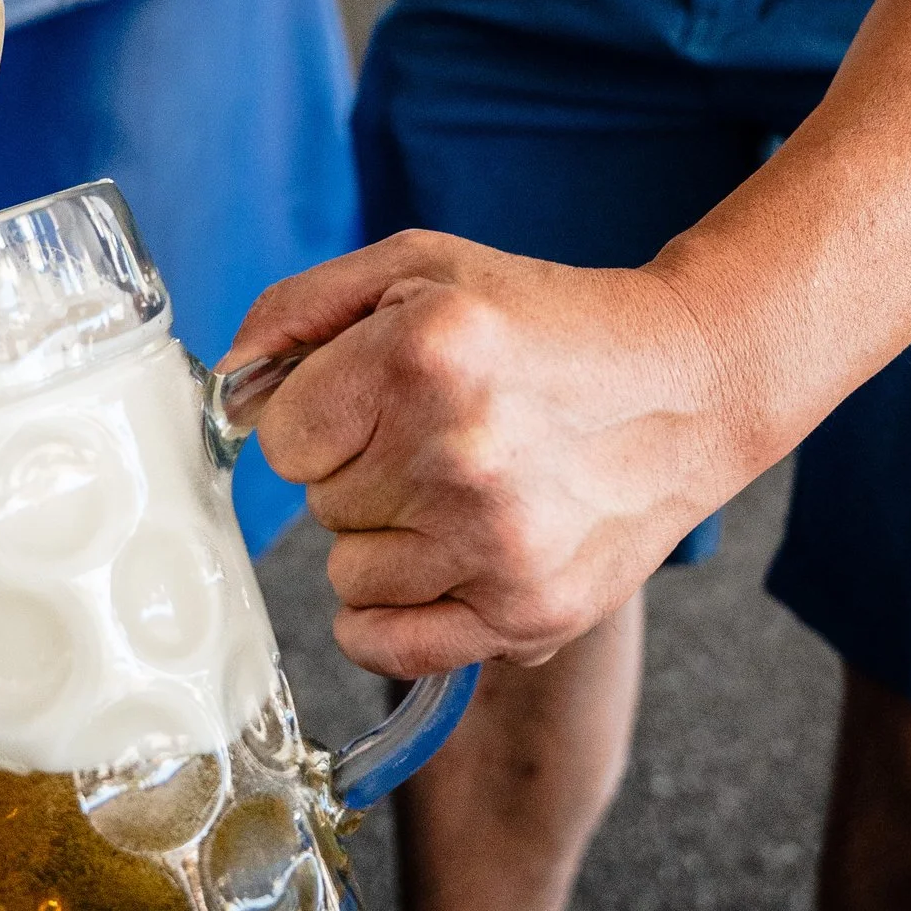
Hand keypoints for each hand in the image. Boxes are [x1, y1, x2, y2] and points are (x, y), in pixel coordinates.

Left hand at [223, 232, 739, 677]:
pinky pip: (384, 645)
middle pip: (318, 504)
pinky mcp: (528, 615)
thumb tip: (223, 389)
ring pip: (348, 576)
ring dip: (388, 537)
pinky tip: (452, 556)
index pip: (281, 436)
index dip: (324, 412)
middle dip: (362, 468)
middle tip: (444, 433)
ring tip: (467, 486)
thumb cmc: (540, 319)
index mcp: (425, 352)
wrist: (688, 383)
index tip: (382, 396)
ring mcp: (495, 544)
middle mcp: (458, 453)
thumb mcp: (420, 265)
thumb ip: (299, 311)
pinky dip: (400, 612)